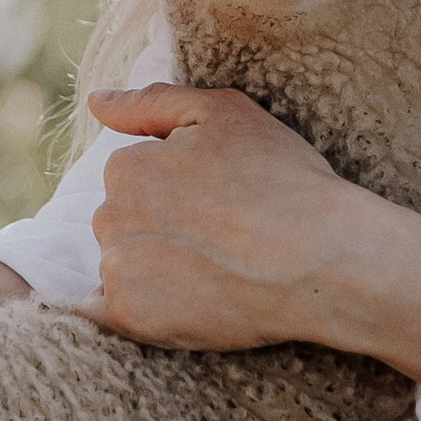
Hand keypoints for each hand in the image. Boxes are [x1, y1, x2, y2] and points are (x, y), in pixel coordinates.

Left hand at [86, 85, 420, 394]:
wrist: (324, 262)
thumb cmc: (284, 180)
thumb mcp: (225, 114)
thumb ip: (152, 102)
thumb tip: (96, 102)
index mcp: (127, 166)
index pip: (135, 176)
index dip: (180, 187)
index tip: (222, 200)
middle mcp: (109, 217)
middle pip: (124, 220)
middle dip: (161, 226)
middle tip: (224, 237)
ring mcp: (119, 271)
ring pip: (121, 265)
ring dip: (152, 268)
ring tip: (216, 271)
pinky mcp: (131, 318)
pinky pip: (107, 313)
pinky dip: (133, 309)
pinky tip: (176, 304)